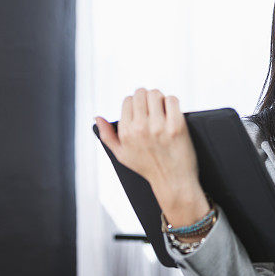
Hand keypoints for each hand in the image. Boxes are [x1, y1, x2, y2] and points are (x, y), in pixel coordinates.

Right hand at [95, 89, 209, 229]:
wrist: (173, 182)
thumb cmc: (148, 168)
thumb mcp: (122, 155)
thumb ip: (107, 136)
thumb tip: (97, 117)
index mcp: (126, 133)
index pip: (128, 100)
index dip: (135, 103)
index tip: (142, 109)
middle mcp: (140, 128)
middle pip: (142, 93)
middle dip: (147, 97)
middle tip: (153, 106)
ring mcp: (159, 126)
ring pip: (156, 94)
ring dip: (160, 98)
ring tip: (162, 108)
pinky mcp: (177, 126)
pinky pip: (172, 100)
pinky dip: (172, 102)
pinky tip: (172, 110)